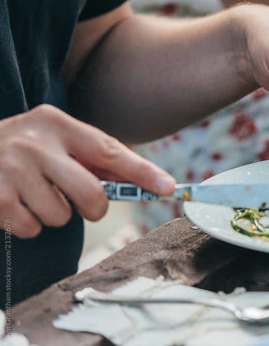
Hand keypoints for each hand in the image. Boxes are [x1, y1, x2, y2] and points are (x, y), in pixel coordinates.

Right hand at [0, 105, 175, 237]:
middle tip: (85, 205)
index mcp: (57, 124)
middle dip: (95, 208)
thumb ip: (92, 157)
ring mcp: (12, 171)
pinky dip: (30, 223)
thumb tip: (141, 181)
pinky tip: (17, 203)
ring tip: (36, 194)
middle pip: (91, 193)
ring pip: (61, 216)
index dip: (142, 172)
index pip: (109, 151)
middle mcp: (35, 144)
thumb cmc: (22, 148)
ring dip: (56, 214)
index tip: (168, 187)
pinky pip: (33, 228)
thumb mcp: (54, 139)